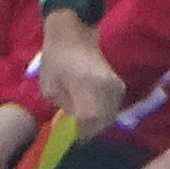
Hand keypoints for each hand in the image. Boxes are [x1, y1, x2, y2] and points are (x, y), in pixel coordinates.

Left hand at [37, 11, 124, 135]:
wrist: (75, 33)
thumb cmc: (57, 58)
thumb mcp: (49, 88)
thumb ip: (64, 108)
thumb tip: (74, 124)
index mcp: (87, 87)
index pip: (88, 122)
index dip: (79, 133)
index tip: (70, 134)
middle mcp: (106, 88)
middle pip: (101, 122)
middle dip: (87, 129)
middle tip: (75, 130)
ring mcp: (116, 87)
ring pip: (109, 117)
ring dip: (96, 123)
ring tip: (82, 120)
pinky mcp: (120, 87)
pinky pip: (113, 109)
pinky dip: (102, 114)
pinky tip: (91, 112)